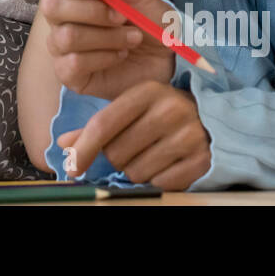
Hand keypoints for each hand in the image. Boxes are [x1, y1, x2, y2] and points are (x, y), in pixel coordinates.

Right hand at [31, 0, 176, 99]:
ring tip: (131, 37)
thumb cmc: (149, 22)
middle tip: (122, 16)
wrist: (169, 57)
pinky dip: (104, 57)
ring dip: (107, 36)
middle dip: (93, 10)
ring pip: (67, 36)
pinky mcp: (70, 76)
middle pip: (51, 6)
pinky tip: (120, 55)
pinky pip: (74, 63)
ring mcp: (62, 49)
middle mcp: (59, 19)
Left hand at [56, 81, 210, 189]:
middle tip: (133, 147)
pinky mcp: (202, 159)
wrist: (209, 119)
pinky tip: (166, 164)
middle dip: (117, 157)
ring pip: (136, 171)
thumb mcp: (131, 109)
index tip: (71, 168)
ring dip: (136, 170)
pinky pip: (160, 184)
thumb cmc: (160, 113)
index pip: (103, 124)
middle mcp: (170, 109)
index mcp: (147, 91)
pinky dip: (157, 180)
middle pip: (117, 153)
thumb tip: (64, 144)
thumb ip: (97, 126)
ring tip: (150, 154)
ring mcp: (189, 134)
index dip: (83, 149)